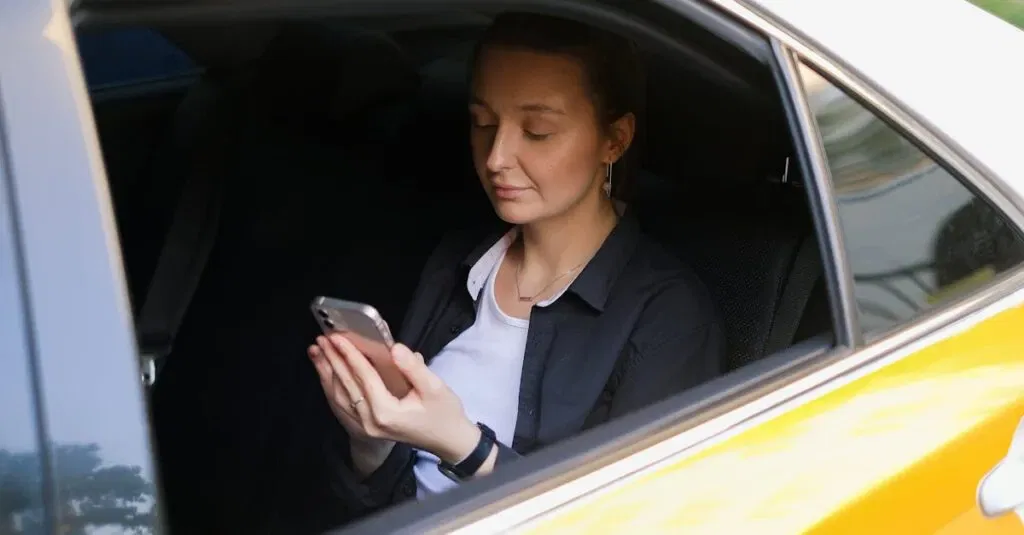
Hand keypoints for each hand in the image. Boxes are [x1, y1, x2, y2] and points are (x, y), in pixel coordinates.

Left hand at [309, 334, 482, 464]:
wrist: (448, 440)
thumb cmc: (444, 412)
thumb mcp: (435, 387)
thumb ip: (413, 368)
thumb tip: (394, 348)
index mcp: (386, 412)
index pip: (364, 378)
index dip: (350, 355)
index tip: (338, 337)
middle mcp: (371, 422)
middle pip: (347, 386)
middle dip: (333, 360)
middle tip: (322, 339)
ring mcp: (366, 428)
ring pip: (340, 397)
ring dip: (328, 373)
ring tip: (319, 353)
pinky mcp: (366, 428)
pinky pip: (343, 406)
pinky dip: (333, 388)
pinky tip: (327, 374)